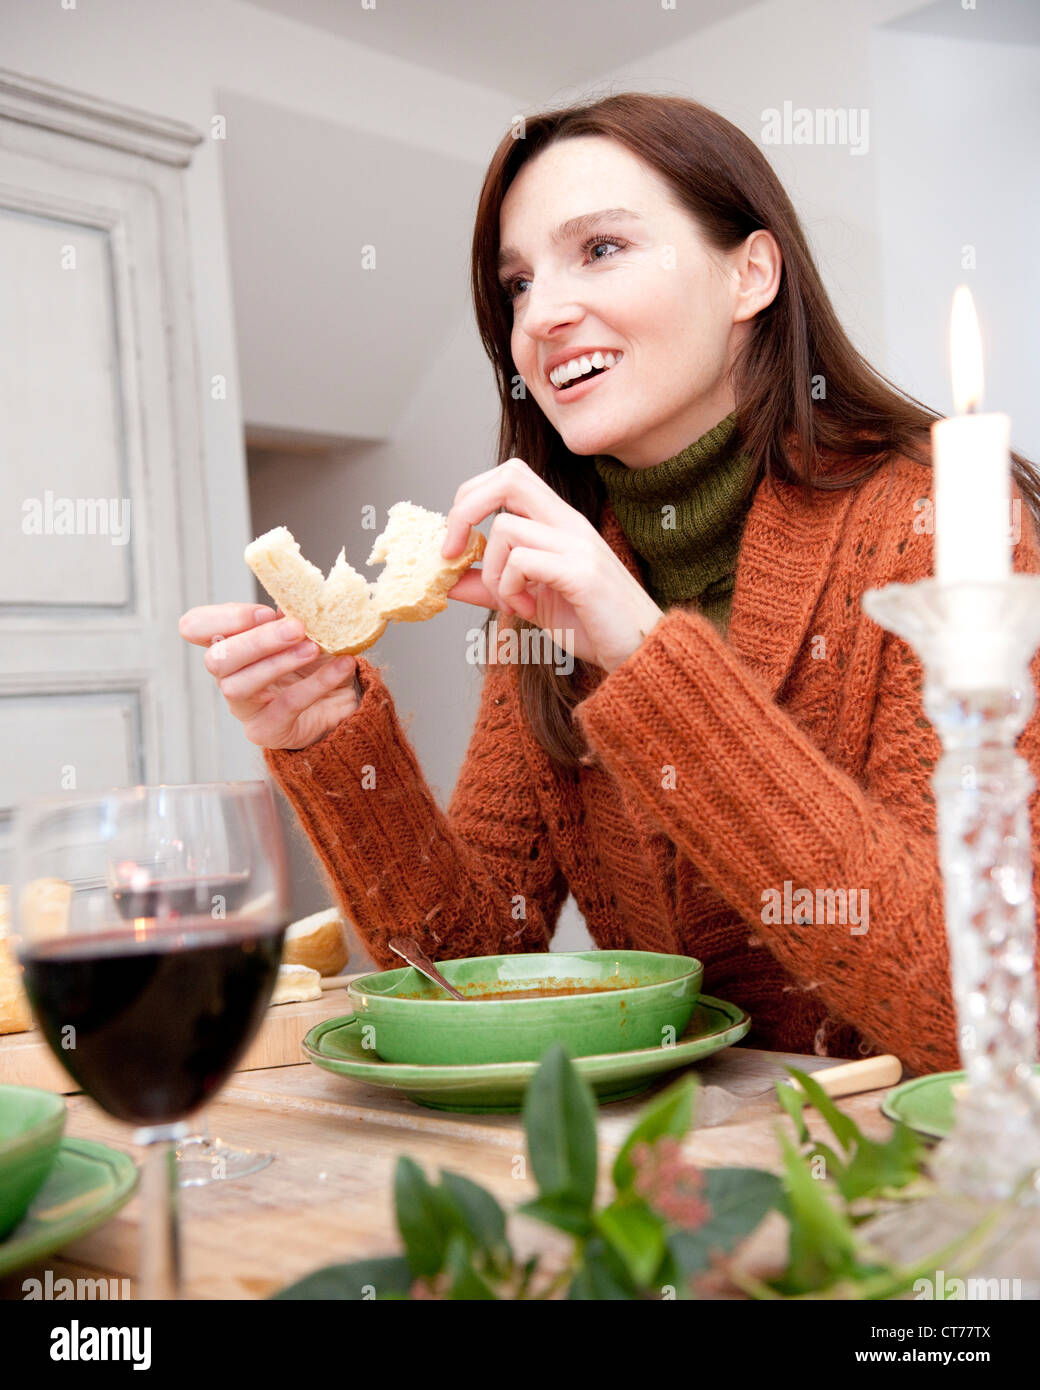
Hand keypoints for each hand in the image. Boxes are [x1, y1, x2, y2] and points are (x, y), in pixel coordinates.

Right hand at [178, 603, 360, 749]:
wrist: (339, 703)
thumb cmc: (311, 664)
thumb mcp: (304, 633)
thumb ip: (292, 616)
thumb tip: (295, 596)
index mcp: (229, 644)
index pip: (196, 626)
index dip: (224, 617)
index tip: (265, 612)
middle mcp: (228, 675)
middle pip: (217, 659)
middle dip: (257, 641)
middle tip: (297, 627)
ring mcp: (243, 706)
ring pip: (238, 686)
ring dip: (278, 663)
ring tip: (314, 648)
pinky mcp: (266, 729)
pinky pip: (285, 705)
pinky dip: (316, 684)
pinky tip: (341, 667)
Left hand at [441, 457, 664, 672]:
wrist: (638, 652)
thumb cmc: (592, 624)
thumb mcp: (529, 601)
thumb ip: (490, 587)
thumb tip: (446, 581)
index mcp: (558, 522)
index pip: (509, 477)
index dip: (470, 498)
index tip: (454, 543)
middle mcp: (569, 523)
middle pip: (509, 477)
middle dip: (465, 510)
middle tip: (453, 553)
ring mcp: (578, 545)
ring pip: (506, 529)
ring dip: (494, 572)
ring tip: (513, 602)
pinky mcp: (582, 573)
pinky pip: (524, 561)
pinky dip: (510, 589)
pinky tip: (527, 610)